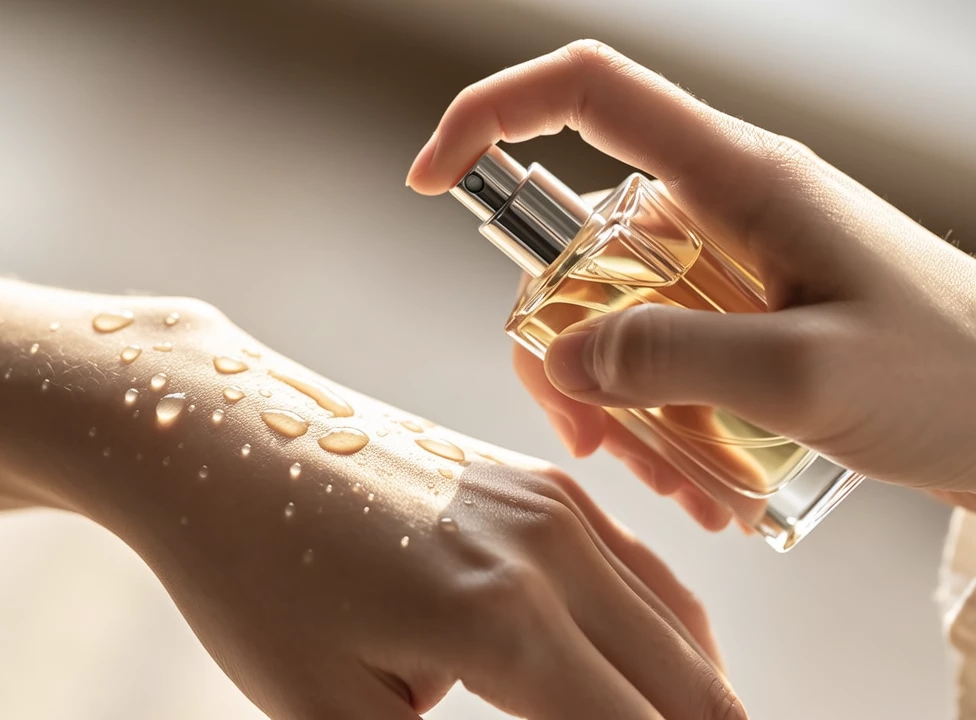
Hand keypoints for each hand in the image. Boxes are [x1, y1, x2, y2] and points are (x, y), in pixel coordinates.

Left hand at [58, 307, 741, 718]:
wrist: (215, 430)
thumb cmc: (247, 570)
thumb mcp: (324, 711)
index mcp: (502, 620)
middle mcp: (551, 551)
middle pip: (690, 693)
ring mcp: (553, 504)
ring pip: (680, 629)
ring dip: (692, 700)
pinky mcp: (539, 480)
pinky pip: (643, 570)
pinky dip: (669, 636)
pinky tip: (655, 674)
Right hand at [406, 40, 975, 523]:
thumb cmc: (950, 377)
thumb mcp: (807, 375)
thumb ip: (673, 358)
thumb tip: (558, 356)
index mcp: (735, 176)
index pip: (588, 93)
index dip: (493, 114)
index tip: (430, 180)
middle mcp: (717, 202)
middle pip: (574, 238)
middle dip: (559, 342)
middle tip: (591, 436)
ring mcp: (724, 256)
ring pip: (609, 308)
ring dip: (615, 397)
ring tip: (672, 480)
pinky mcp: (738, 304)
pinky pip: (656, 345)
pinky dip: (655, 410)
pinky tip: (699, 475)